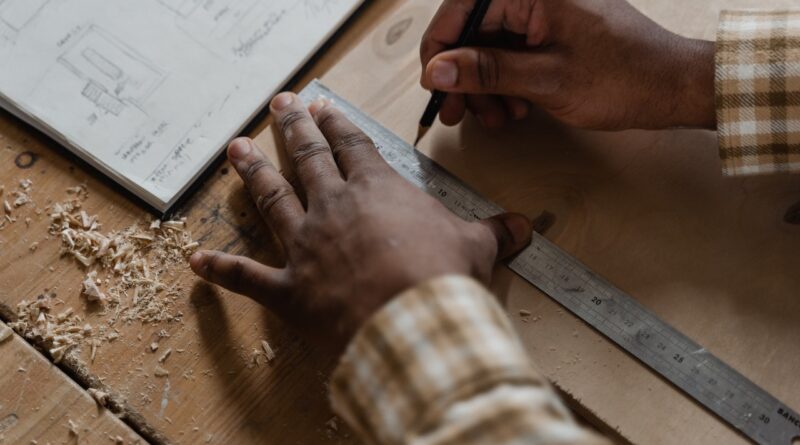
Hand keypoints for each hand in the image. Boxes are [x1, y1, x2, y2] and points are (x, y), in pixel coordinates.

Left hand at [190, 92, 531, 352]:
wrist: (415, 325)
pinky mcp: (289, 290)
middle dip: (292, 130)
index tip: (321, 106)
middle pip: (308, 158)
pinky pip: (248, 276)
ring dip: (253, 173)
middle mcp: (334, 209)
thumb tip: (524, 226)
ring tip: (236, 150)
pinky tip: (198, 259)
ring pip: (272, 199)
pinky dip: (222, 270)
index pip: (352, 146)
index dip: (336, 124)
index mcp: (377, 192)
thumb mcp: (476, 248)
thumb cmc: (442, 279)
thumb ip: (493, 232)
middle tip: (279, 106)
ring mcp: (306, 247)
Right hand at [420, 0, 715, 130]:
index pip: (462, 9)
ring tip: (497, 117)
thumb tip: (437, 70)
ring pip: (490, 48)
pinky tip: (515, 108)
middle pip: (473, 31)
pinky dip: (506, 84)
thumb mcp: (547, 80)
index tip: (433, 85)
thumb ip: (487, 71)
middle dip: (464, 76)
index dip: (440, 49)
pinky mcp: (552, 33)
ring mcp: (544, 14)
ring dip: (485, 87)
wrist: (672, 88)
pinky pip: (512, 55)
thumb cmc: (625, 78)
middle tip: (457, 113)